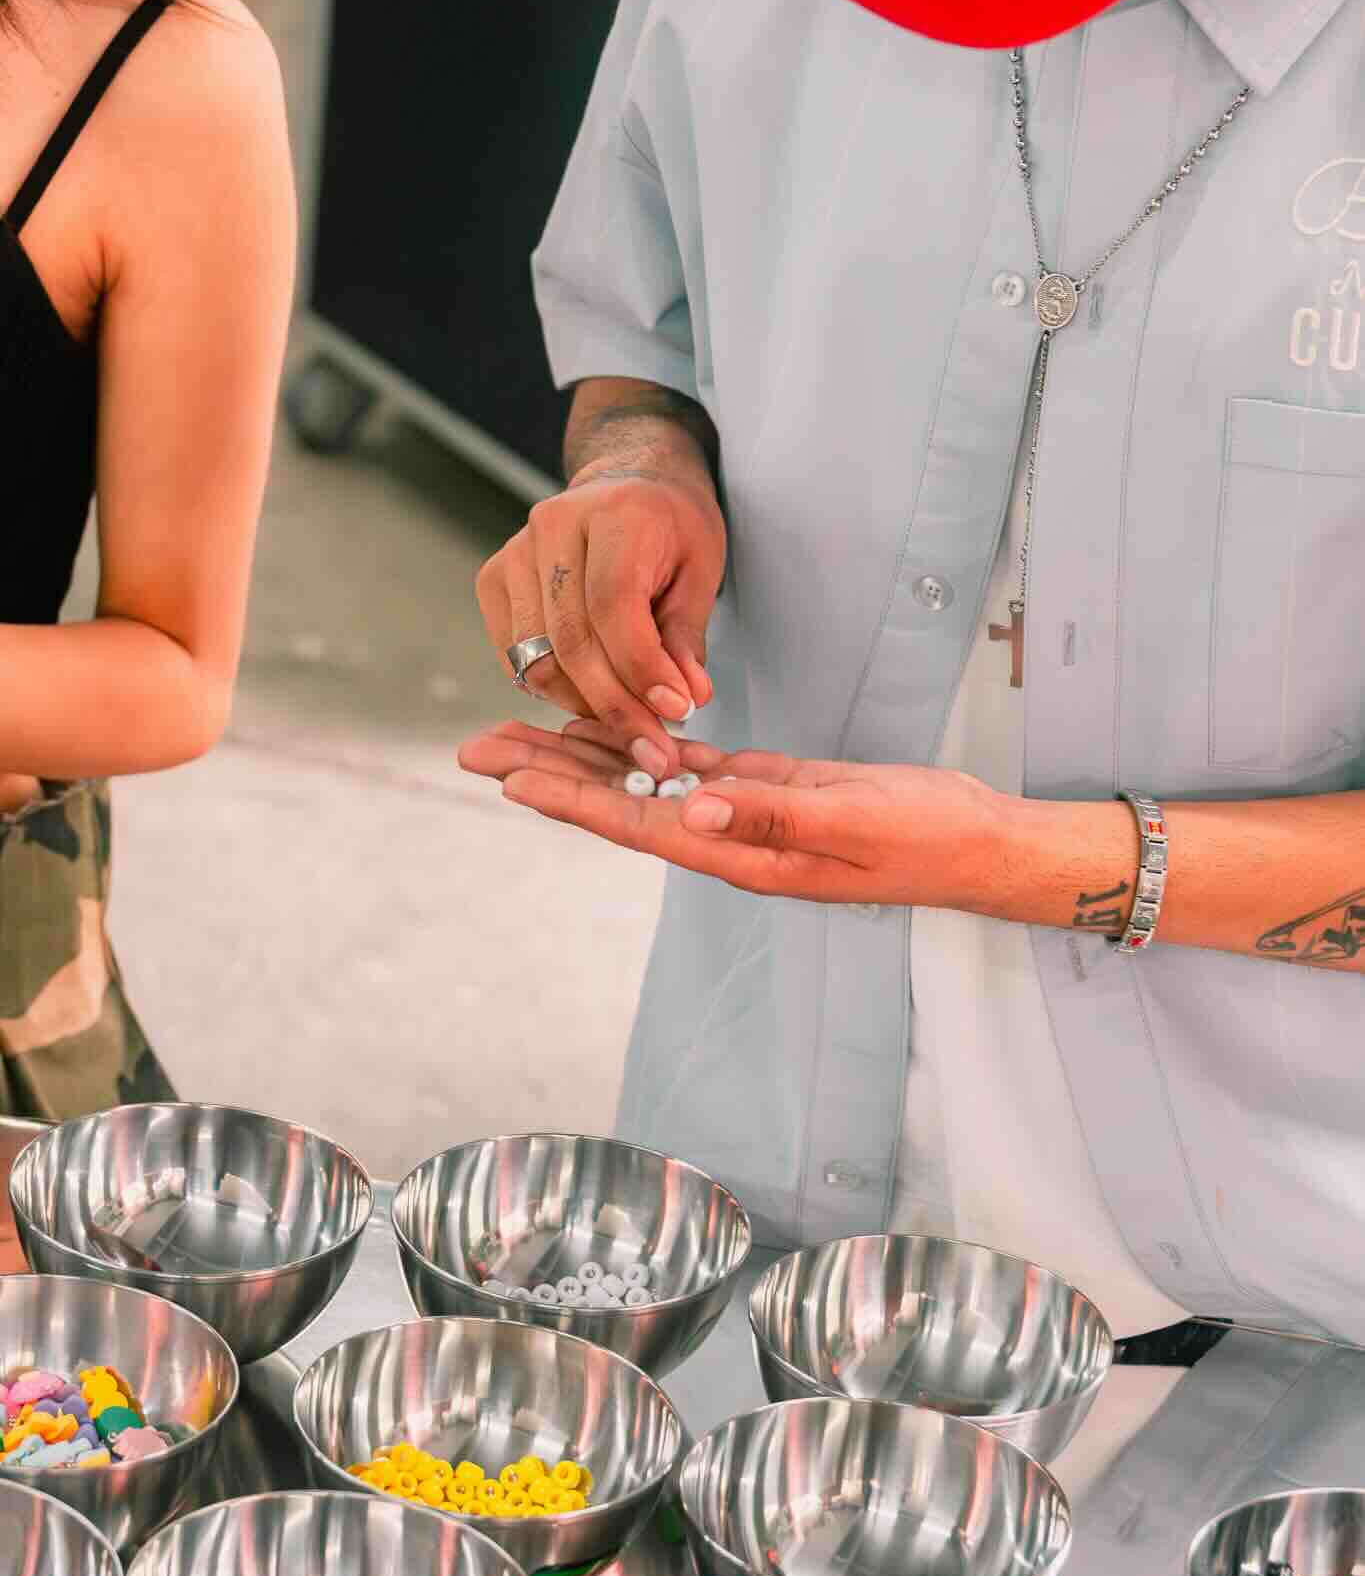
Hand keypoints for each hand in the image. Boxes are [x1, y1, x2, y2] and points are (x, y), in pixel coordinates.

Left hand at [458, 723, 1012, 911]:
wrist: (974, 842)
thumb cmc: (925, 838)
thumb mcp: (852, 821)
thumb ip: (774, 814)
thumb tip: (694, 809)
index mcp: (742, 852)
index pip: (638, 822)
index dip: (572, 800)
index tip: (509, 781)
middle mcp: (729, 837)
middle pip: (620, 801)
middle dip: (548, 774)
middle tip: (478, 747)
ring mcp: (745, 813)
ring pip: (645, 779)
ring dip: (583, 755)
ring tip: (520, 731)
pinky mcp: (768, 786)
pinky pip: (691, 764)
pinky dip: (648, 741)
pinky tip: (611, 723)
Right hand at [475, 465, 725, 778]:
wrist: (629, 483)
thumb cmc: (670, 526)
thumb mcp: (701, 570)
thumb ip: (686, 636)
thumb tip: (683, 699)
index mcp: (614, 513)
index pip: (613, 604)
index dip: (641, 667)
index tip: (673, 710)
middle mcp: (554, 526)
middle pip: (571, 638)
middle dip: (614, 704)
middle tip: (652, 747)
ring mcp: (515, 552)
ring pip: (537, 656)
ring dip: (582, 703)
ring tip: (627, 724)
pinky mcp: (494, 579)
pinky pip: (516, 655)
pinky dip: (552, 687)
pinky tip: (591, 695)